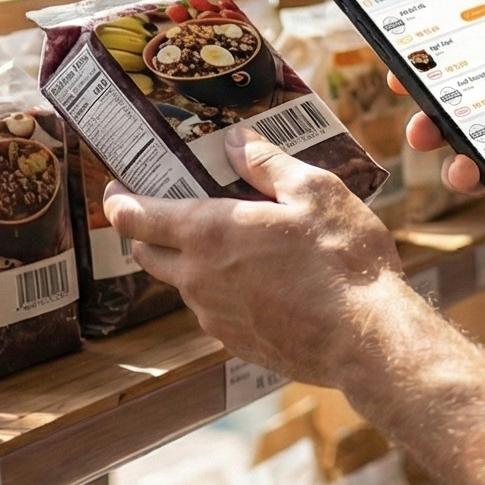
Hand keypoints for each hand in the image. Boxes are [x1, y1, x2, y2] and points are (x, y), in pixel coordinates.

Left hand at [106, 128, 413, 384]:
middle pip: (146, 254)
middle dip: (147, 231)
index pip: (136, 218)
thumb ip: (267, 163)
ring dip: (193, 263)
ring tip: (236, 245)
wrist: (368, 339)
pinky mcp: (236, 344)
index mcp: (210, 233)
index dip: (119, 201)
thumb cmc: (344, 260)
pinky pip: (215, 311)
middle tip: (169, 211)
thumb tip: (235, 140)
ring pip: (184, 284)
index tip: (116, 190)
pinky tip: (264, 282)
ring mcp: (215, 317)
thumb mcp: (314, 191)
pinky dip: (224, 292)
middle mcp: (198, 279)